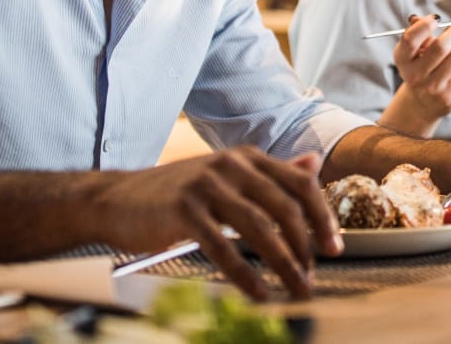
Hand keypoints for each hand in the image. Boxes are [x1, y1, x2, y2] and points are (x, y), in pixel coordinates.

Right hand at [101, 148, 336, 300]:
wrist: (116, 200)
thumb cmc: (176, 195)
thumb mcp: (226, 176)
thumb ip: (271, 173)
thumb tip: (314, 163)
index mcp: (247, 157)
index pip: (300, 183)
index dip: (322, 216)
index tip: (334, 247)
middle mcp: (231, 164)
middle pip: (285, 206)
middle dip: (306, 246)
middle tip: (315, 277)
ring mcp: (207, 185)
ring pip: (259, 227)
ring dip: (284, 263)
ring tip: (296, 290)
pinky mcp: (184, 209)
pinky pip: (224, 247)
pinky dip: (245, 274)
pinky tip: (259, 293)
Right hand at [390, 15, 450, 121]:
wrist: (421, 104)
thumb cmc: (419, 69)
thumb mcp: (413, 52)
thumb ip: (417, 33)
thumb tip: (420, 18)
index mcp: (402, 60)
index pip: (410, 39)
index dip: (425, 25)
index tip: (435, 19)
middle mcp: (414, 76)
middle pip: (439, 47)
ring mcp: (431, 88)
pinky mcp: (447, 98)